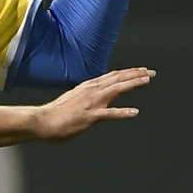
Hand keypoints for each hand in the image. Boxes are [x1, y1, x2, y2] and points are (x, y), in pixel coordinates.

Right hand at [35, 67, 154, 141]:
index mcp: (87, 87)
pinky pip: (109, 114)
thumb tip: (91, 97)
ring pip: (116, 90)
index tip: (141, 71)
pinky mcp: (90, 116)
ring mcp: (91, 103)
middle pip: (117, 79)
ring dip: (132, 84)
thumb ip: (84, 96)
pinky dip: (122, 112)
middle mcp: (91, 91)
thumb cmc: (54, 114)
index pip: (112, 76)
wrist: (42, 121)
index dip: (128, 73)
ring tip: (146, 81)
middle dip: (135, 75)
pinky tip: (134, 112)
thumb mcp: (72, 99)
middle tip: (150, 72)